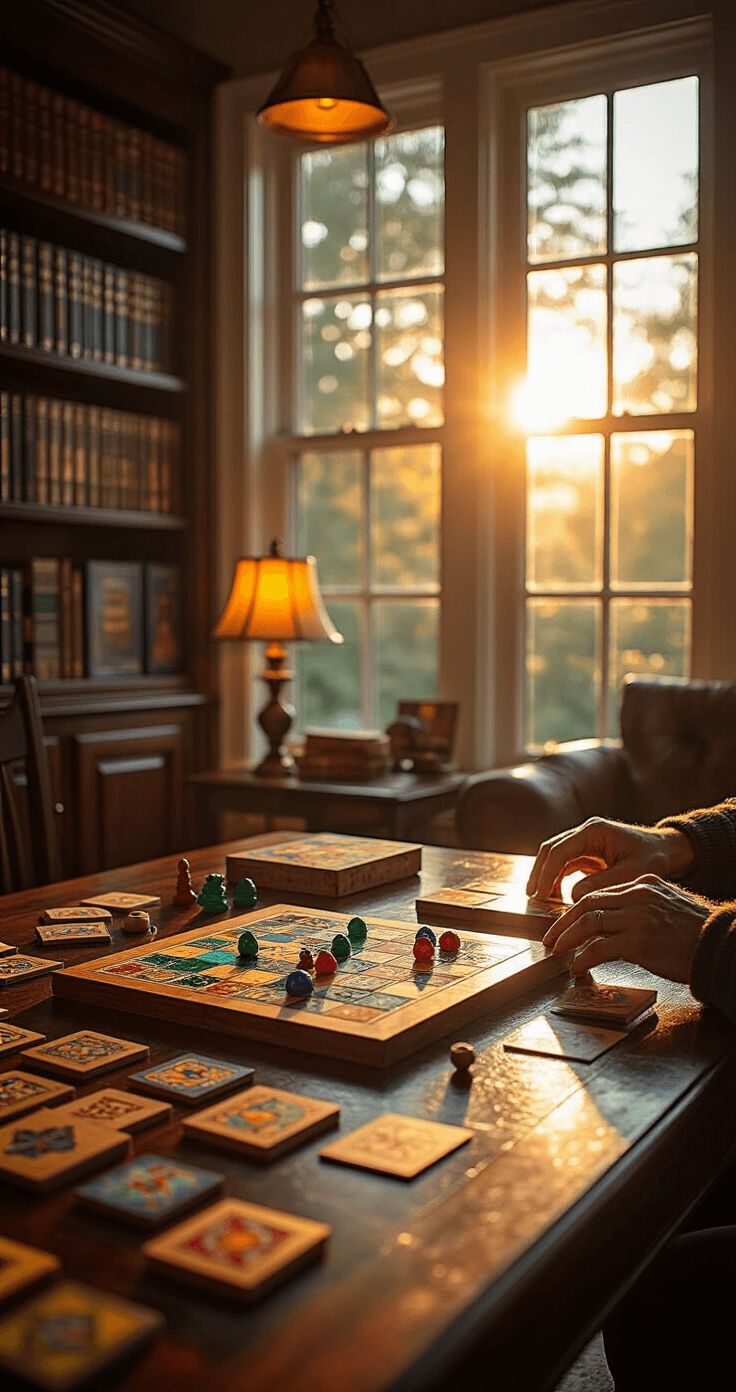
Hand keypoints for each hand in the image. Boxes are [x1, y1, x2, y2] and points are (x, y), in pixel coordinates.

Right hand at [526, 817, 694, 900]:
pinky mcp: (589, 852)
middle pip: (551, 849)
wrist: (669, 850)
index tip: (540, 894)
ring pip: (555, 855)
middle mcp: (586, 832)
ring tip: (539, 897)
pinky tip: (554, 894)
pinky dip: (557, 876)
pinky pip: (566, 862)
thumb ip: (602, 883)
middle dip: (539, 872)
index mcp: (594, 831)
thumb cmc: (654, 859)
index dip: (547, 873)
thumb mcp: (631, 874)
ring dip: (545, 874)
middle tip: (531, 895)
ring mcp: (586, 841)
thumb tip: (573, 895)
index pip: (560, 850)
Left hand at [542, 875, 710, 982]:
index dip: (579, 909)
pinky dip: (583, 958)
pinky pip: (598, 948)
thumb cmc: (697, 931)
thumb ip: (642, 907)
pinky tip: (577, 968)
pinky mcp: (638, 942)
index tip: (566, 923)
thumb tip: (614, 924)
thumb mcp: (668, 906)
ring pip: (589, 923)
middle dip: (565, 922)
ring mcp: (637, 918)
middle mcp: (638, 896)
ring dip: (568, 939)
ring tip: (558, 952)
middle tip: (552, 938)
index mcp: (644, 884)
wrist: (719, 944)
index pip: (601, 892)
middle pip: (588, 903)